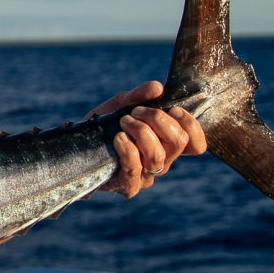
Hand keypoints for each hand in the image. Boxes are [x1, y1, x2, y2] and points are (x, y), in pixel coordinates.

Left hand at [88, 80, 206, 197]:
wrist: (77, 147)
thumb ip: (140, 95)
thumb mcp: (122, 105)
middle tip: (136, 111)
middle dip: (158, 119)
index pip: (196, 144)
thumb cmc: (106, 126)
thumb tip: (158, 87)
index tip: (173, 109)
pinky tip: (118, 138)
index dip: (190, 125)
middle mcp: (162, 162)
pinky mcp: (128, 185)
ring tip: (124, 121)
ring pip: (157, 155)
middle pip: (178, 142)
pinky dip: (128, 150)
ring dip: (141, 131)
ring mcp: (146, 176)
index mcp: (167, 145)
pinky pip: (135, 169)